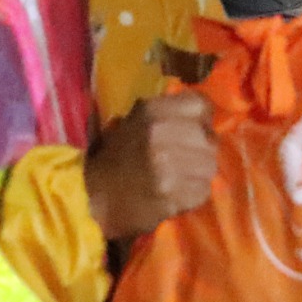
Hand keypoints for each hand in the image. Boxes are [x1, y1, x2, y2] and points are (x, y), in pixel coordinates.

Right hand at [85, 90, 217, 238]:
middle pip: (209, 139)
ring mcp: (166, 165)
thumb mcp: (137, 121)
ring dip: (199, 175)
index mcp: (151, 110)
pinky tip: (175, 195)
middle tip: (187, 161)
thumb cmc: (116, 158)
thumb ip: (170, 114)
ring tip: (180, 179)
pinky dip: (192, 195)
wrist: (91, 196)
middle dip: (202, 152)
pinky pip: (201, 191)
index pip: (201, 105)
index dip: (202, 121)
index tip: (194, 132)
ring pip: (209, 167)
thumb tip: (205, 118)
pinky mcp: (170, 194)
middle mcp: (161, 133)